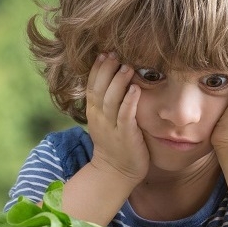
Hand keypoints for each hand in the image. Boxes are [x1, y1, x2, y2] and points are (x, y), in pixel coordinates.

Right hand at [85, 52, 149, 183]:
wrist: (115, 173)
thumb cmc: (115, 144)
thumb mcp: (105, 121)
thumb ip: (108, 102)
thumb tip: (117, 79)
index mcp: (94, 112)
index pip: (92, 86)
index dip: (97, 69)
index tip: (103, 53)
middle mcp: (100, 118)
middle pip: (99, 89)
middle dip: (106, 70)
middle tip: (114, 53)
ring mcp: (112, 127)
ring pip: (111, 100)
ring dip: (118, 82)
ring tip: (127, 66)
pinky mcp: (125, 136)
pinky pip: (125, 116)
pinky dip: (129, 102)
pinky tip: (135, 89)